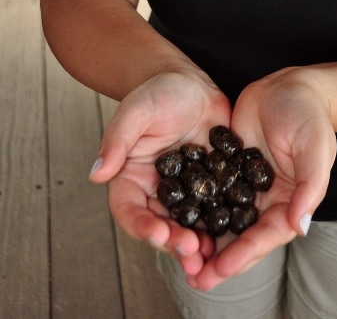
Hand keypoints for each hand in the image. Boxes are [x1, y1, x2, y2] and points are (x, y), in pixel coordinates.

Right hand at [90, 68, 231, 273]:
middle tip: (192, 251)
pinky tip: (237, 234)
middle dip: (175, 243)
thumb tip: (97, 174)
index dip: (142, 226)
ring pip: (190, 225)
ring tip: (212, 257)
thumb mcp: (136, 112)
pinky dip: (225, 224)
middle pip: (161, 226)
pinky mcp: (214, 185)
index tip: (159, 232)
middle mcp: (158, 192)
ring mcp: (188, 192)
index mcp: (132, 179)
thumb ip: (118, 141)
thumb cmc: (157, 92)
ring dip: (199, 244)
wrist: (191, 83)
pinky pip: (219, 208)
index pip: (130, 211)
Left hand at [186, 66, 336, 290]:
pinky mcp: (227, 168)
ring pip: (222, 220)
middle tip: (194, 278)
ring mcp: (244, 185)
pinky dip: (194, 208)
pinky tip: (172, 219)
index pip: (266, 236)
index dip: (244, 255)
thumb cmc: (309, 114)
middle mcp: (266, 200)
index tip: (219, 270)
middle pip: (241, 237)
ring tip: (178, 257)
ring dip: (203, 240)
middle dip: (219, 260)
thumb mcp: (314, 145)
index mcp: (290, 201)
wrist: (290, 84)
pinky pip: (209, 193)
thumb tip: (300, 226)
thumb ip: (310, 185)